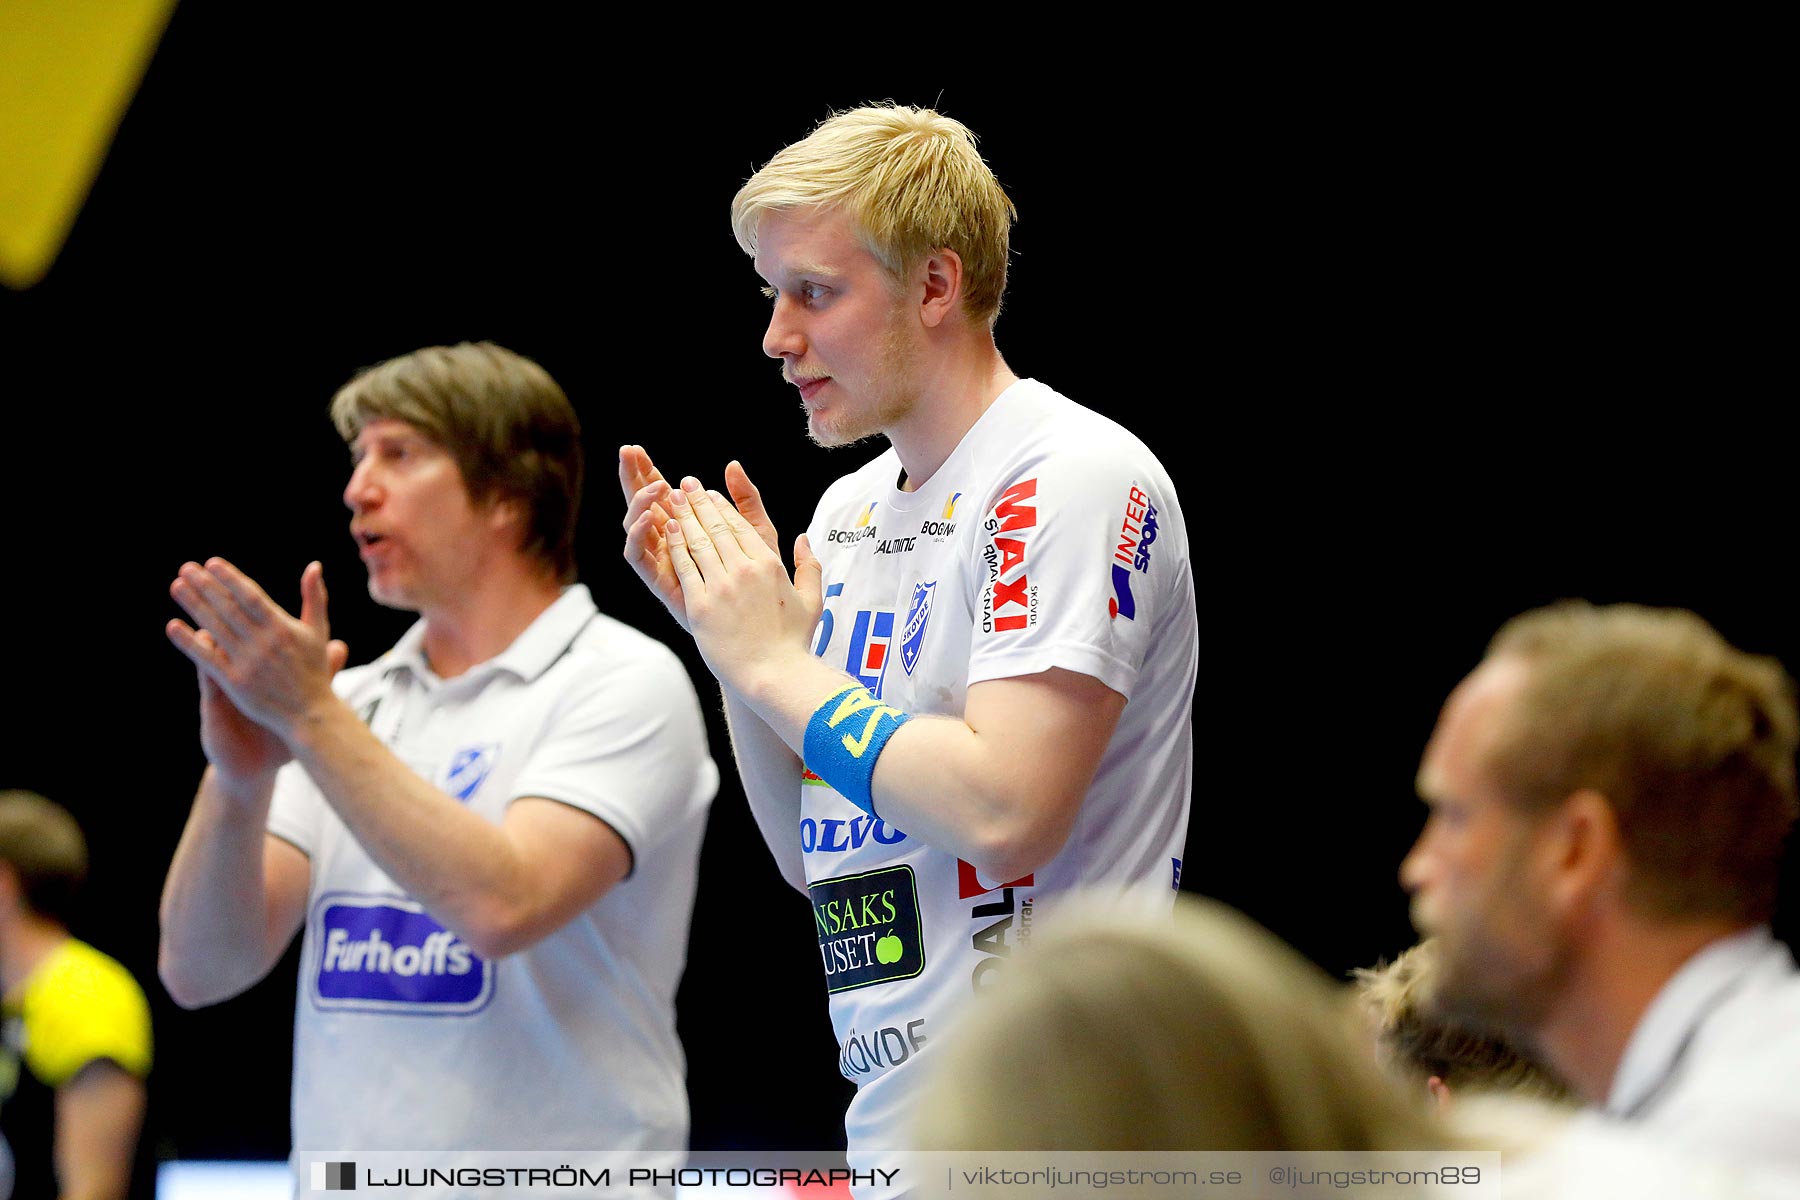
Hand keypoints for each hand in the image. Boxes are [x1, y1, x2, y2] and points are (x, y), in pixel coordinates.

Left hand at [167, 559, 347, 752]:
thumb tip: (314, 565)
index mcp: (283, 628)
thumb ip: (315, 597)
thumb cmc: (314, 670)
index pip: (251, 596)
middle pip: (228, 608)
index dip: (230, 578)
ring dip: (193, 606)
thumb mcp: (318, 631)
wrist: (310, 713)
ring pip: (215, 628)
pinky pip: (207, 658)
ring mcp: (248, 662)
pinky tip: (173, 626)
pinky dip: (189, 642)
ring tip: (177, 586)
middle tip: (186, 568)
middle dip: (206, 586)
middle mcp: (264, 642)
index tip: (212, 563)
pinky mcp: (235, 682)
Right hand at [620, 446, 781, 630]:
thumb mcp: (759, 535)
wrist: (759, 637)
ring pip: (636, 527)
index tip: (637, 447)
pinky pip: (638, 559)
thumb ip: (747, 501)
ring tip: (654, 486)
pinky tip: (649, 518)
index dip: (648, 470)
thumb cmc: (761, 586)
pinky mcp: (661, 584)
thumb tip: (733, 465)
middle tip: (627, 451)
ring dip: (638, 503)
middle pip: (642, 505)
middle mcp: (669, 544)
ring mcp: (662, 563)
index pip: (661, 493)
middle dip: (633, 477)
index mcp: (688, 529)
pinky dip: (638, 537)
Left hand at [663, 479, 820, 691]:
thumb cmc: (793, 643)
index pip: (741, 527)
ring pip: (698, 542)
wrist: (773, 673)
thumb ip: (810, 566)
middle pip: (716, 528)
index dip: (723, 507)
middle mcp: (745, 570)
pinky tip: (667, 528)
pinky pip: (685, 567)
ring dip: (683, 516)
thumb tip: (804, 539)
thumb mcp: (811, 600)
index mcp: (770, 566)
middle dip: (698, 502)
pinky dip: (675, 545)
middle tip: (685, 484)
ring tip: (670, 498)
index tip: (710, 494)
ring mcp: (722, 587)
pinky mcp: (702, 605)